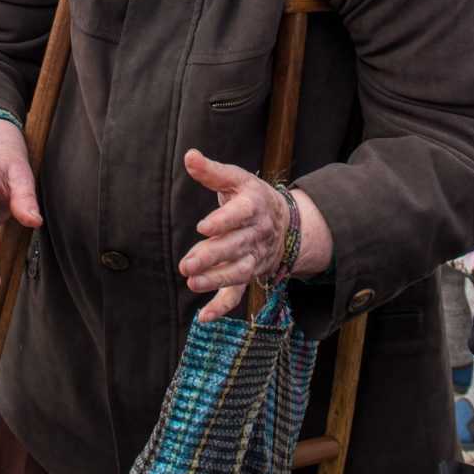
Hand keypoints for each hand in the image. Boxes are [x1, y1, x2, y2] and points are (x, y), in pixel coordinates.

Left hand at [178, 149, 332, 322]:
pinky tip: (203, 317)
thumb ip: (212, 171)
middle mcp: (256, 234)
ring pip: (238, 272)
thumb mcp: (237, 179)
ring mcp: (254, 257)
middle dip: (212, 257)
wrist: (287, 223)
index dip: (223, 221)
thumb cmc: (252, 197)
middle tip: (187, 264)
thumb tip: (189, 156)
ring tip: (192, 283)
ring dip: (216, 280)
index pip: (239, 214)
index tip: (203, 227)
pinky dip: (222, 306)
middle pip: (235, 246)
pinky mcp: (249, 274)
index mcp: (253, 206)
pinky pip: (238, 293)